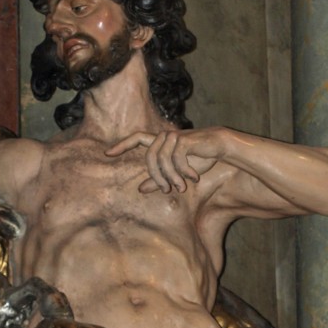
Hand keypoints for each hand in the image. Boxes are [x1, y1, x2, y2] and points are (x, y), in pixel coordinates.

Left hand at [106, 128, 225, 193]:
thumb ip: (159, 179)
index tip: (107, 153)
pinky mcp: (185, 140)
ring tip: (182, 187)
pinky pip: (177, 159)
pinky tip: (192, 177)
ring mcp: (174, 137)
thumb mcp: (177, 173)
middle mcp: (165, 137)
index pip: (136, 139)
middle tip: (167, 190)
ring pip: (162, 160)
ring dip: (172, 177)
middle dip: (156, 177)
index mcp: (160, 142)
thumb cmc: (199, 158)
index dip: (121, 145)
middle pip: (149, 158)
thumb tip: (140, 189)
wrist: (220, 146)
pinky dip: (184, 171)